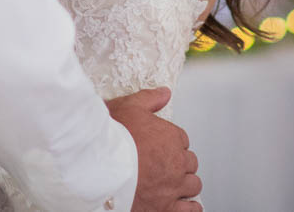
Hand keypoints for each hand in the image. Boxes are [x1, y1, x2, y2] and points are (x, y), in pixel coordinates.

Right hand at [106, 88, 200, 211]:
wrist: (100, 166)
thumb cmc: (113, 136)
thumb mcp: (130, 106)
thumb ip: (150, 99)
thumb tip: (164, 93)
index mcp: (172, 137)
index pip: (182, 140)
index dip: (171, 144)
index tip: (162, 147)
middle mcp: (177, 162)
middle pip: (189, 163)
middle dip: (179, 164)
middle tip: (166, 166)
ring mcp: (173, 186)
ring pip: (193, 185)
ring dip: (186, 184)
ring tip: (176, 185)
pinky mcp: (165, 207)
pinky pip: (189, 210)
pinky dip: (190, 207)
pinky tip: (187, 206)